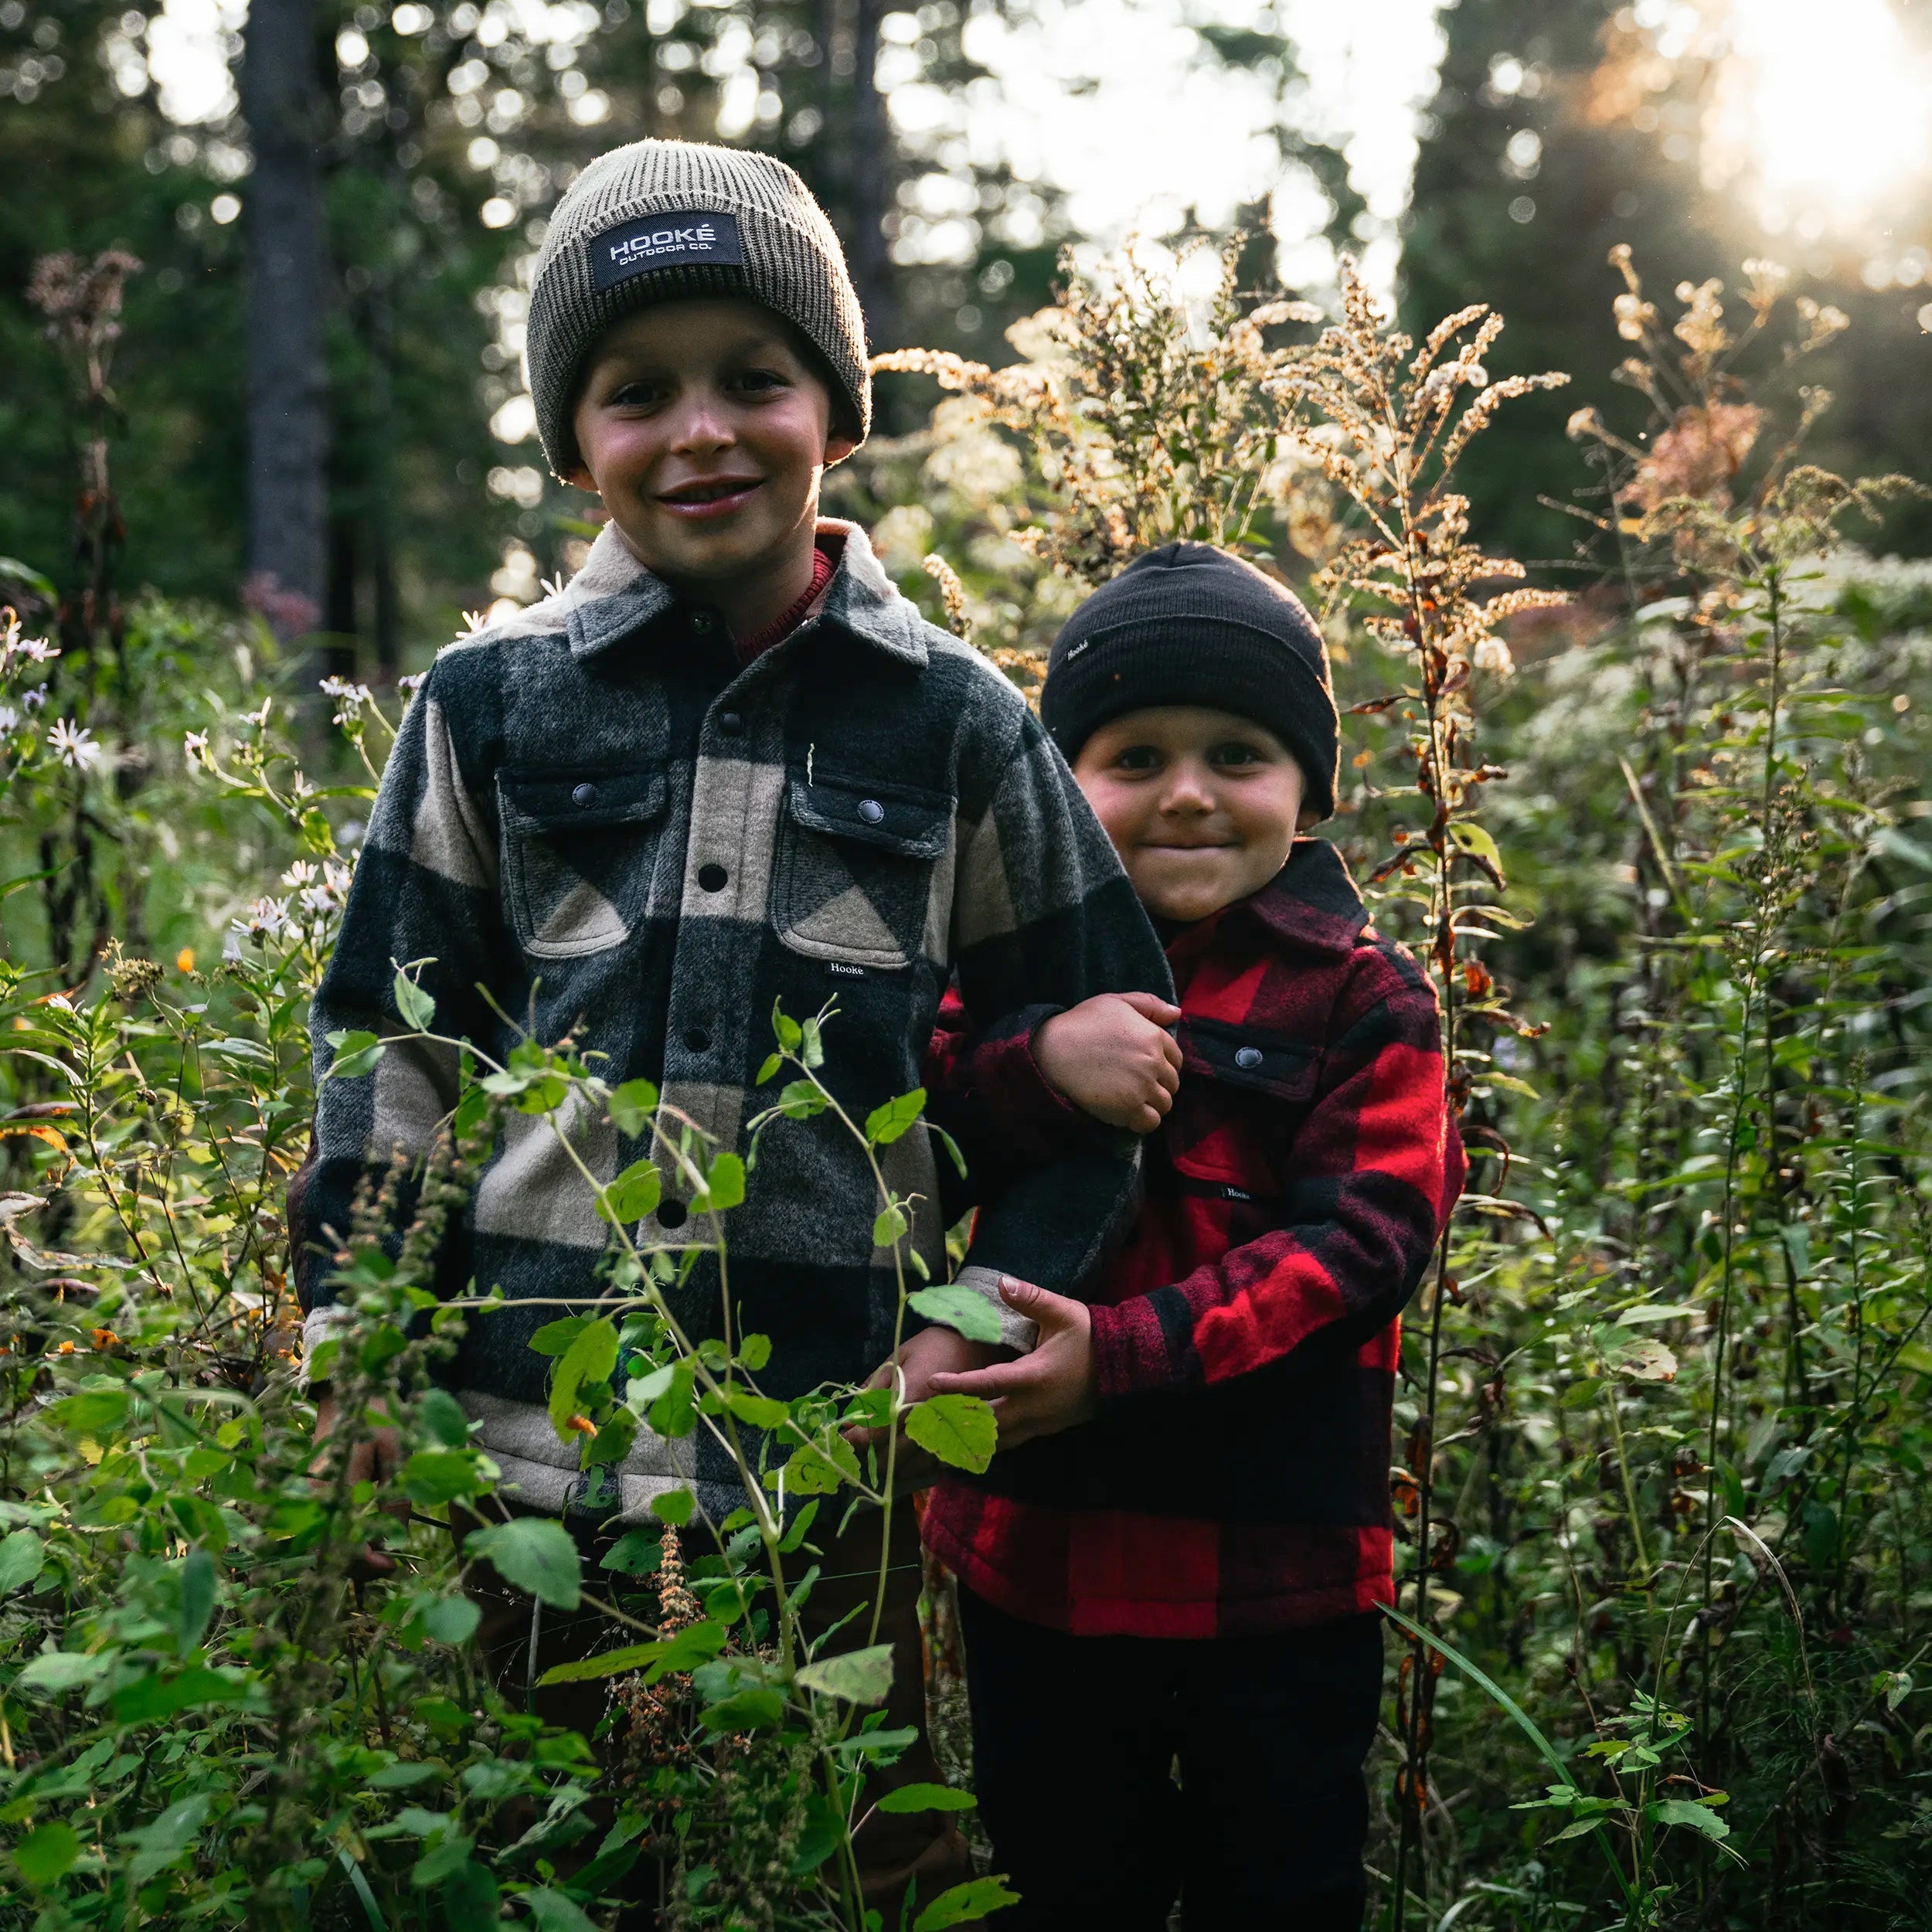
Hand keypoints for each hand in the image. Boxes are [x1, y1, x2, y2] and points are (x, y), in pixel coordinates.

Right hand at [312, 1391, 408, 1576]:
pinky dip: (344, 1540)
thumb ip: (395, 1495)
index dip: (369, 1562)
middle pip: (331, 1553)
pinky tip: (368, 1533)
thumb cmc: (375, 1415)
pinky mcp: (313, 1494)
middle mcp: (319, 1500)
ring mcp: (312, 1498)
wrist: (344, 1391)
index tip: (393, 1564)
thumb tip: (394, 1538)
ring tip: (382, 1550)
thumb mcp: (396, 1450)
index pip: (346, 1544)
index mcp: (340, 1488)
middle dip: (361, 1565)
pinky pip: (325, 1528)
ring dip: (352, 1555)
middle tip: (391, 1561)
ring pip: (326, 1544)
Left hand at [845, 1325, 1007, 1478]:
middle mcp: (926, 1421)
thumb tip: (850, 1415)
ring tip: (879, 1453)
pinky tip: (905, 1458)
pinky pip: (932, 1467)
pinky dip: (914, 1468)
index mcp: (910, 1398)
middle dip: (868, 1457)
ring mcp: (944, 1433)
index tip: (842, 1437)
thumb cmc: (932, 1347)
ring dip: (890, 1465)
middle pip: (889, 1457)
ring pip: (909, 1467)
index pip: (874, 1434)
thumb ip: (873, 1388)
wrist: (976, 1345)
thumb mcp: (897, 1358)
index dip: (854, 1441)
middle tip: (858, 1448)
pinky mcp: (958, 1439)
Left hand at [927, 1277, 1097, 1451]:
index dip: (957, 1386)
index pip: (987, 1385)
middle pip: (985, 1423)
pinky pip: (1013, 1441)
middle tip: (926, 1420)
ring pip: (998, 1439)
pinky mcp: (1048, 1429)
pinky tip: (972, 1441)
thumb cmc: (1091, 1337)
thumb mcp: (1063, 1312)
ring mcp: (1041, 1422)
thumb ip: (1030, 1298)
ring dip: (970, 1438)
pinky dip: (990, 1443)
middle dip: (955, 1422)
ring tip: (940, 1437)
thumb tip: (1001, 1281)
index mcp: (1034, 1377)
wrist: (1125, 1366)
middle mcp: (1034, 1406)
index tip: (932, 1384)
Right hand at [1034, 992, 1182, 1133]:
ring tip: (1132, 1099)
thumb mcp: (1116, 1002)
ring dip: (1152, 1104)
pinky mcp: (1128, 1108)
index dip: (1163, 1065)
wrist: (1054, 1050)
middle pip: (1172, 1083)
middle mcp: (1154, 1062)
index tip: (1146, 1068)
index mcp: (1153, 1036)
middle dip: (1158, 1084)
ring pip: (1164, 1104)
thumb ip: (1149, 1004)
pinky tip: (1128, 1113)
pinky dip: (1143, 1121)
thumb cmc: (1082, 1022)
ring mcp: (1142, 1087)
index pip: (1176, 1059)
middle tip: (1135, 1084)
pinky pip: (1151, 1122)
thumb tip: (1176, 1014)